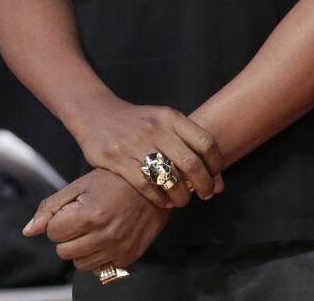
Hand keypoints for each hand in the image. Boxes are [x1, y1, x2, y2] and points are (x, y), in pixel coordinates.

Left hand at [24, 169, 169, 271]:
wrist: (152, 186)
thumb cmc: (112, 180)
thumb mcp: (78, 186)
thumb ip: (50, 208)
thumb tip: (28, 231)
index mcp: (89, 215)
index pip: (52, 232)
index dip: (57, 219)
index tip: (71, 209)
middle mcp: (104, 236)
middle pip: (63, 251)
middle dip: (66, 235)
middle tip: (80, 218)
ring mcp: (118, 249)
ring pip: (80, 264)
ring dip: (80, 248)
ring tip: (92, 228)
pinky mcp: (128, 257)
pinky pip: (100, 268)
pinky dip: (97, 256)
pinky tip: (105, 237)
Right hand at [76, 96, 223, 208]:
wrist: (94, 112)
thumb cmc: (136, 123)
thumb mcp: (162, 122)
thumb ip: (189, 146)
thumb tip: (218, 183)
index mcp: (169, 116)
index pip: (206, 143)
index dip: (216, 166)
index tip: (215, 178)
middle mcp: (154, 128)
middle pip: (191, 164)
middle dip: (203, 186)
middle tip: (204, 195)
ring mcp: (134, 143)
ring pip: (169, 178)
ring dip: (181, 197)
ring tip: (181, 200)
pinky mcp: (116, 158)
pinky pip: (145, 186)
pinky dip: (158, 198)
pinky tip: (162, 200)